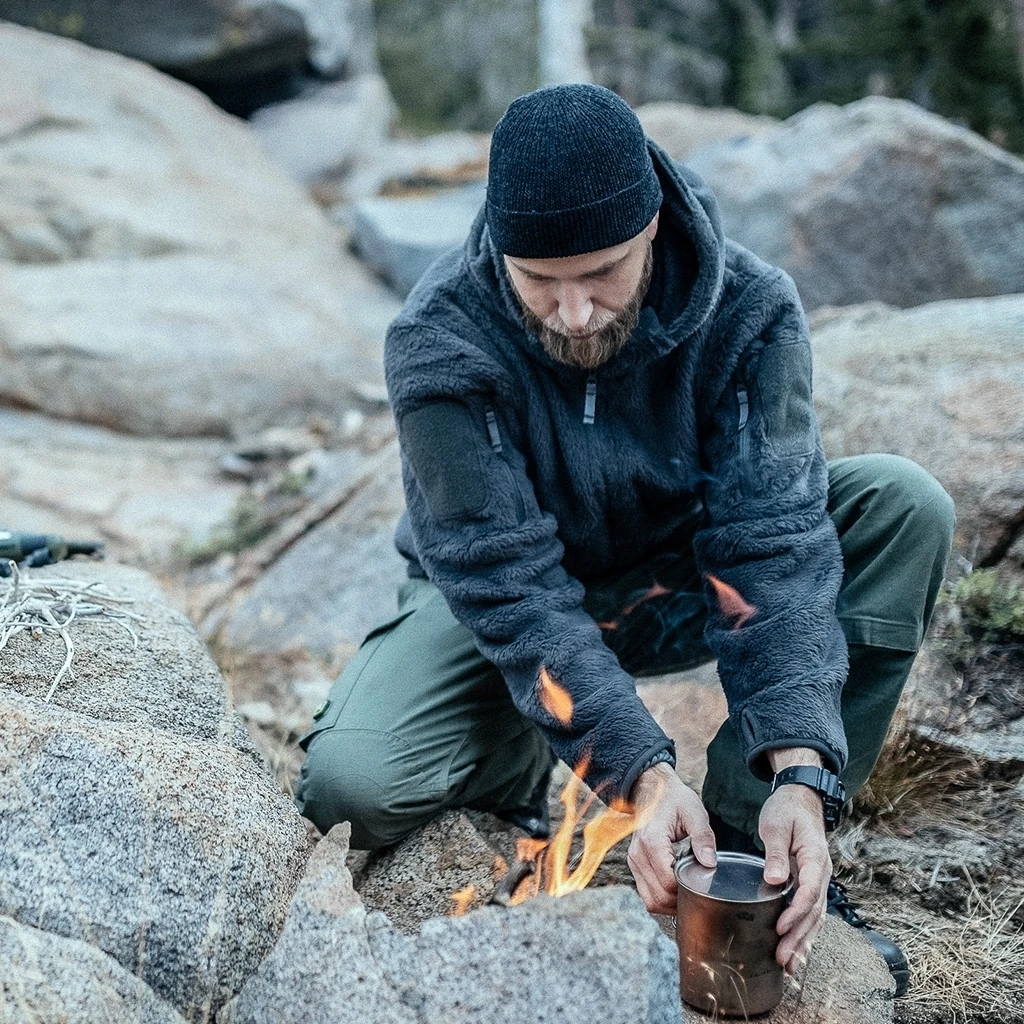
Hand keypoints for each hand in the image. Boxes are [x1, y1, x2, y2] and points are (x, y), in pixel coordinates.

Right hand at [627, 762, 716, 914]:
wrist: (652, 789)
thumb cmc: (673, 799)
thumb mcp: (693, 811)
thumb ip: (703, 837)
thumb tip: (710, 863)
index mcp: (651, 841)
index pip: (669, 883)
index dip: (689, 889)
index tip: (703, 881)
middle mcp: (638, 854)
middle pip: (660, 897)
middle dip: (681, 901)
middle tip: (700, 891)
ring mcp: (634, 861)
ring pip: (651, 901)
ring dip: (671, 904)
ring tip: (689, 893)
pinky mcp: (635, 865)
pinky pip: (646, 894)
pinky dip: (662, 898)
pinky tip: (677, 890)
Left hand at [759, 781, 831, 974]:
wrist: (800, 799)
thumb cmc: (787, 810)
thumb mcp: (776, 825)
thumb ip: (775, 853)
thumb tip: (775, 880)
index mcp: (815, 856)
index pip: (810, 890)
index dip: (796, 911)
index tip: (780, 927)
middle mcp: (821, 871)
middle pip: (814, 910)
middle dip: (799, 936)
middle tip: (783, 959)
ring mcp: (818, 879)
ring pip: (815, 916)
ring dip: (802, 940)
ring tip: (788, 965)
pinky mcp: (810, 882)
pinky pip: (811, 912)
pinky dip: (804, 931)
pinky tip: (795, 949)